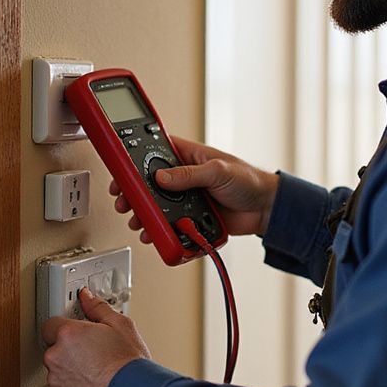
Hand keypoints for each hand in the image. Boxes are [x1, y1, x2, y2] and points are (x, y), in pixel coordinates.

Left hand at [41, 288, 150, 386]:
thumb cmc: (128, 364)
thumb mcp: (121, 326)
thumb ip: (98, 308)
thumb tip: (87, 297)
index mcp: (68, 333)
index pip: (51, 324)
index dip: (66, 327)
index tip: (78, 330)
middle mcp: (56, 356)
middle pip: (54, 347)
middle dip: (70, 348)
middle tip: (93, 350)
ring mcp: (56, 379)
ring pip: (57, 369)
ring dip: (70, 368)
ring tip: (95, 369)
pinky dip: (72, 386)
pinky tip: (92, 383)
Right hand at [110, 135, 279, 239]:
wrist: (265, 209)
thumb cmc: (249, 180)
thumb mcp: (218, 171)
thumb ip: (189, 174)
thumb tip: (162, 178)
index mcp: (188, 157)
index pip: (154, 153)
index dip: (134, 161)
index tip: (120, 171)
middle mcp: (183, 177)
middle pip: (149, 184)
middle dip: (133, 193)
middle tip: (123, 201)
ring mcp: (186, 199)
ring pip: (156, 206)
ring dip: (143, 214)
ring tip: (136, 221)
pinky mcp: (191, 218)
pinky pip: (170, 225)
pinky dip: (160, 231)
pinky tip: (153, 234)